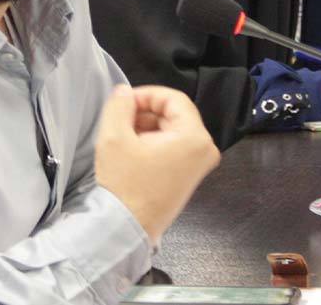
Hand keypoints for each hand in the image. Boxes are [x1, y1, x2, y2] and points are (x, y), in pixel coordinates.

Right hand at [95, 85, 219, 242]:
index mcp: (195, 137)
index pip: (174, 98)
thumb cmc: (123, 185)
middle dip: (146, 113)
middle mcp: (205, 149)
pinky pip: (174, 146)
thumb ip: (119, 106)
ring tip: (123, 138)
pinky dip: (153, 142)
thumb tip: (124, 92)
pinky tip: (132, 151)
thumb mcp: (114, 138)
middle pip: (175, 114)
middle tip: (120, 122)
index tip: (124, 103)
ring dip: (147, 127)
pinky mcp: (190, 175)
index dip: (147, 95)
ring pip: (173, 130)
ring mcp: (200, 164)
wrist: (125, 229)